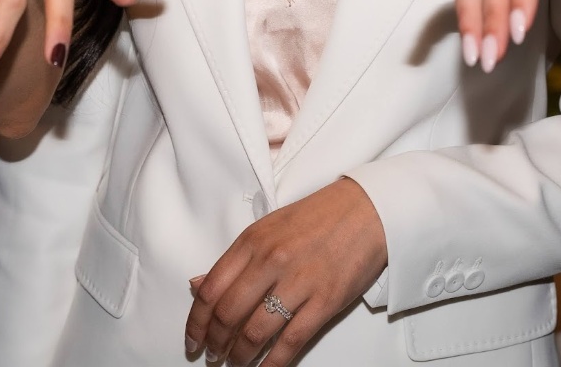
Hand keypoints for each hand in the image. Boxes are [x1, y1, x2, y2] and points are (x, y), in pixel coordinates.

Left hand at [184, 178, 387, 365]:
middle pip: (228, 314)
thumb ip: (234, 259)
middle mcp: (271, 261)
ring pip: (256, 332)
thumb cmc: (319, 217)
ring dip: (240, 356)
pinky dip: (273, 363)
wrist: (368, 209)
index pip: (210, 290)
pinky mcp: (325, 301)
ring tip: (236, 364)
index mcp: (252, 241)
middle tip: (213, 356)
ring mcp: (299, 282)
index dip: (196, 323)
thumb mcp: (268, 228)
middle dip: (215, 344)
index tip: (192, 340)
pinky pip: (292, 341)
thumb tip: (198, 284)